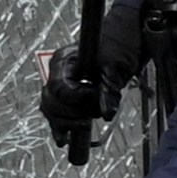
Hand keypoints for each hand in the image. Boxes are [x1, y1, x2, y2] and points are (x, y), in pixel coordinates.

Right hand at [30, 38, 107, 166]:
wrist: (126, 38)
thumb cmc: (119, 44)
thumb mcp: (116, 67)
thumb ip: (109, 90)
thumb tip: (106, 114)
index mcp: (64, 60)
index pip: (60, 88)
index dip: (77, 100)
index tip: (96, 100)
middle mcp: (57, 72)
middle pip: (50, 101)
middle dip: (69, 114)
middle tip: (90, 116)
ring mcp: (60, 83)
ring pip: (51, 109)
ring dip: (65, 122)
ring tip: (83, 125)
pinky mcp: (68, 95)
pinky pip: (57, 113)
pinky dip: (61, 126)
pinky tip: (64, 139)